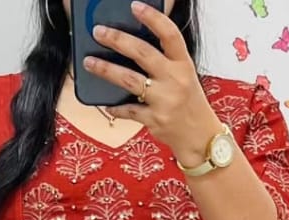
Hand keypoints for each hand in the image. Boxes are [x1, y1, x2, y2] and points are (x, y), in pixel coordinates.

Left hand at [86, 1, 220, 167]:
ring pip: (130, 80)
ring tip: (89, 62)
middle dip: (118, 40)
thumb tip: (132, 45)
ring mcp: (164, 101)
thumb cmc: (188, 102)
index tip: (135, 6)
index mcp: (183, 64)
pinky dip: (115, 107)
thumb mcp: (184, 75)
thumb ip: (165, 60)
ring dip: (106, 70)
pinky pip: (129, 110)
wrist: (200, 137)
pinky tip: (105, 103)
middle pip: (143, 53)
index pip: (169, 35)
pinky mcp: (154, 120)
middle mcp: (175, 80)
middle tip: (98, 32)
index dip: (152, 18)